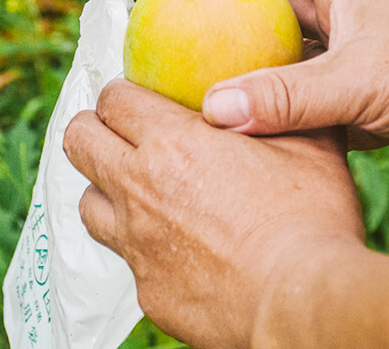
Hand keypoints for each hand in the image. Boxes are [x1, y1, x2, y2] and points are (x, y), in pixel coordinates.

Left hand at [63, 79, 364, 348]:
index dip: (122, 92)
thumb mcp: (308, 144)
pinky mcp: (148, 290)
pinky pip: (126, 256)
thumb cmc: (309, 217)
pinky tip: (178, 244)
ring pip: (88, 202)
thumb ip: (279, 107)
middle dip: (95, 128)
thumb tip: (273, 86)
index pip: (113, 99)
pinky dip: (141, 242)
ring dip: (108, 188)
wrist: (300, 302)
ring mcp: (137, 245)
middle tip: (125, 132)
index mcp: (173, 143)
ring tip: (143, 189)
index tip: (139, 97)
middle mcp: (140, 190)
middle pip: (79, 142)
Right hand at [199, 0, 388, 184]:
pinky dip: (290, 115)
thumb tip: (213, 107)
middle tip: (191, 17)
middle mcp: (356, 18)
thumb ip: (288, 95)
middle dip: (241, 8)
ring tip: (211, 80)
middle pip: (284, 4)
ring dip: (262, 68)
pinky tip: (259, 129)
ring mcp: (367, 61)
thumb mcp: (362, 80)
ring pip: (300, 59)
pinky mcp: (377, 102)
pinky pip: (319, 104)